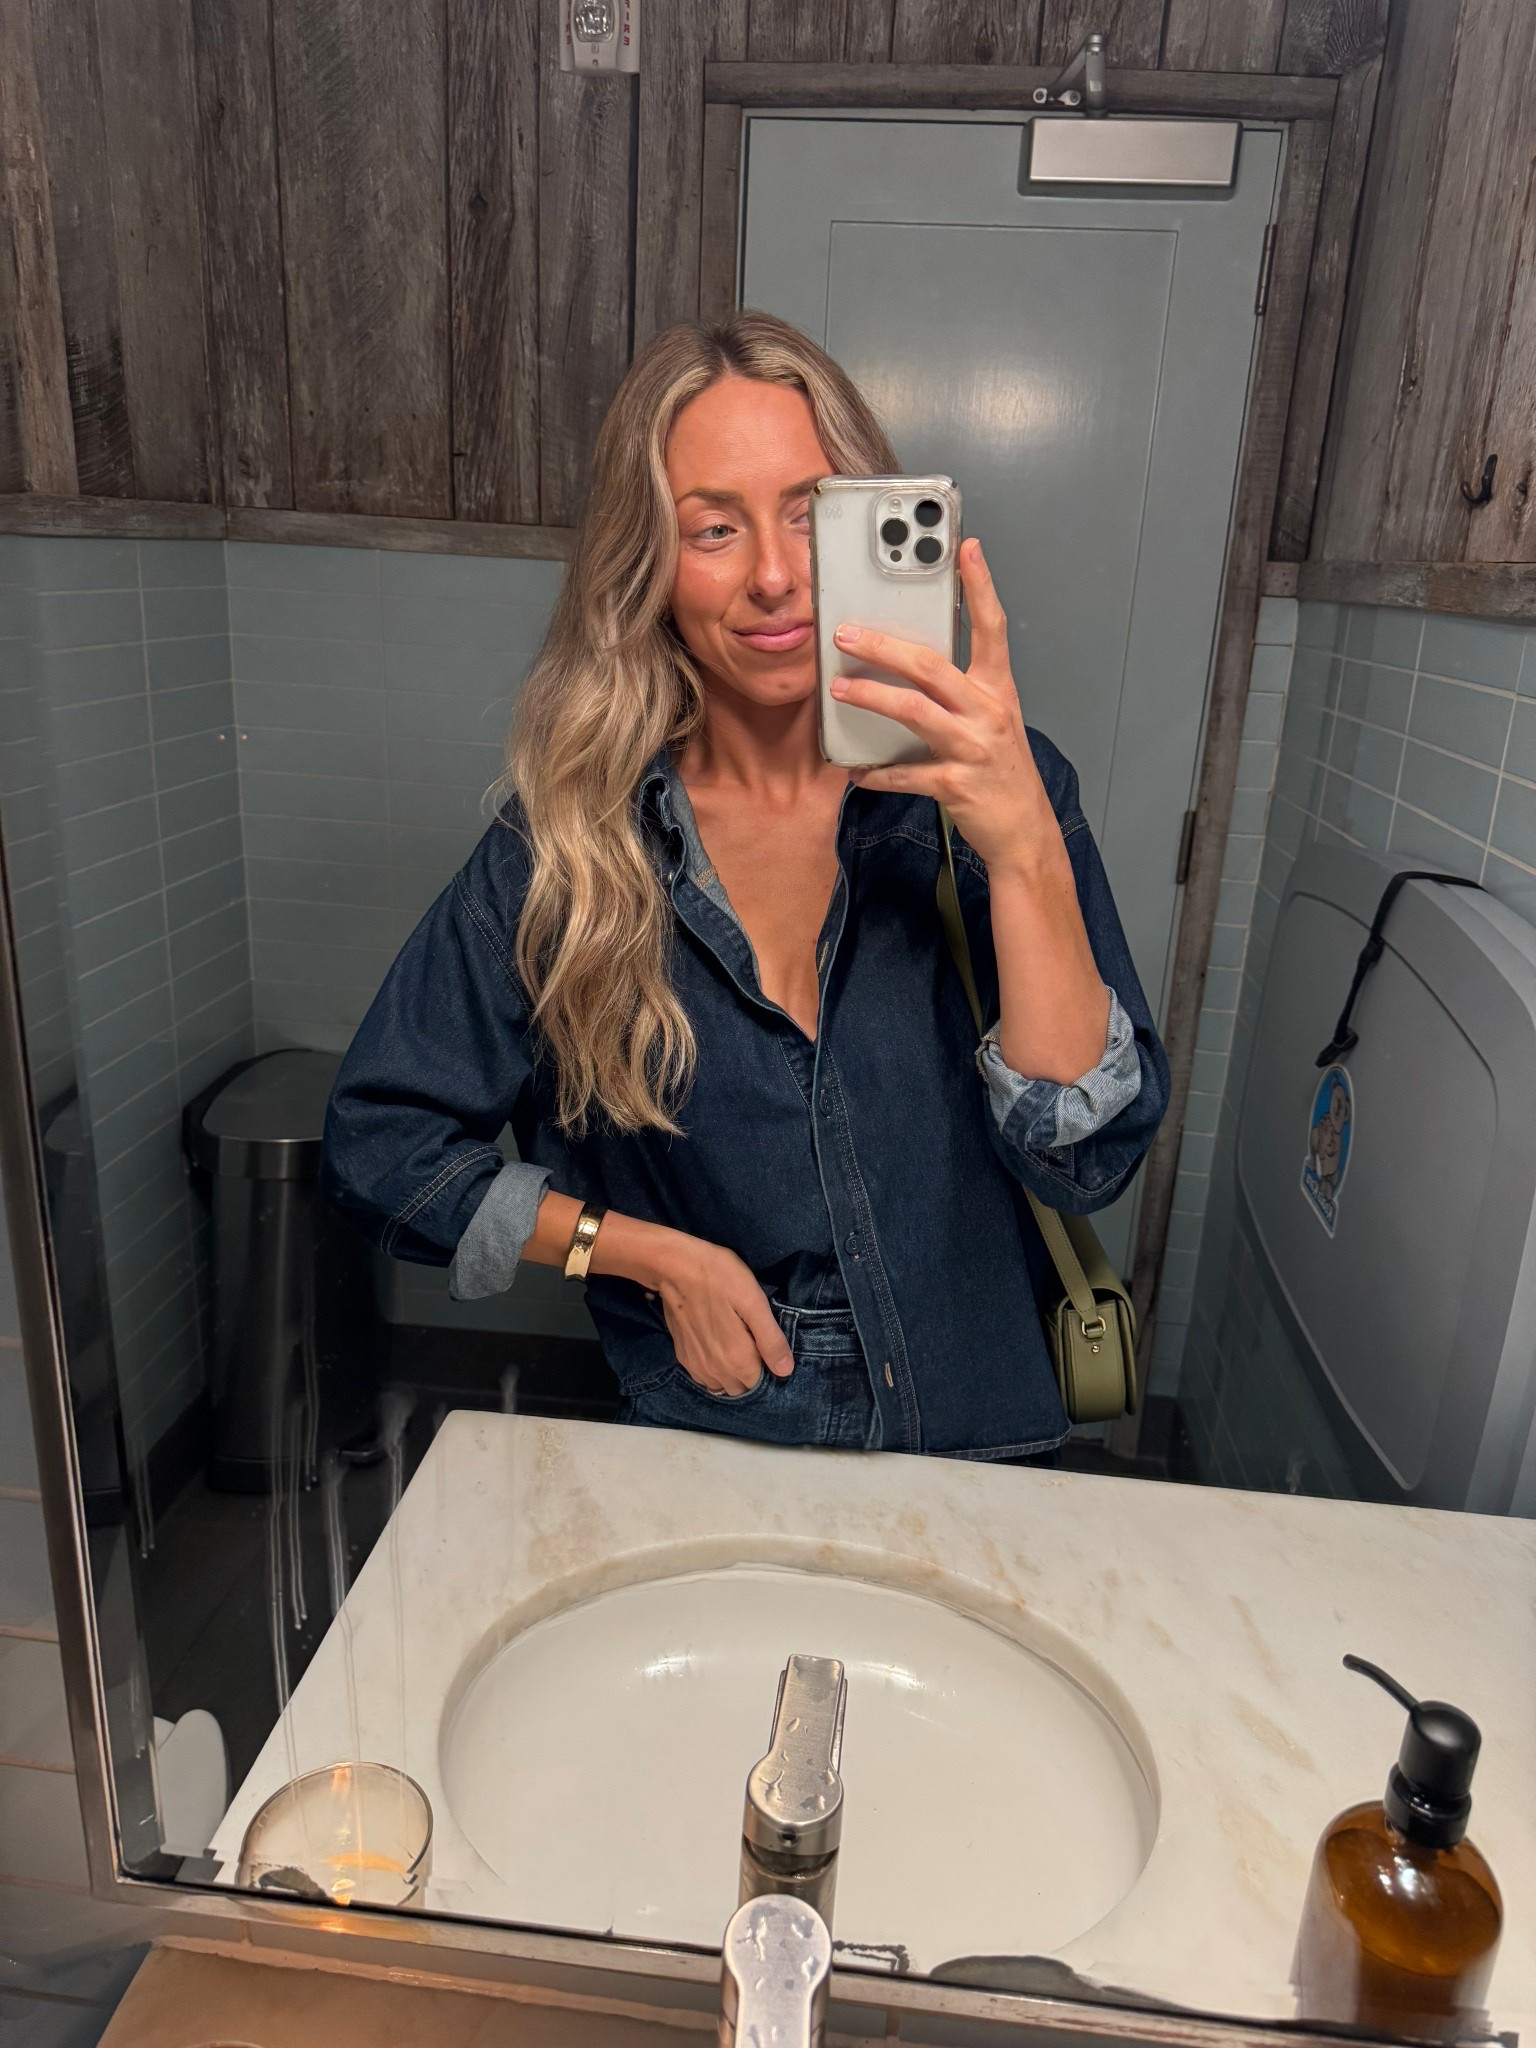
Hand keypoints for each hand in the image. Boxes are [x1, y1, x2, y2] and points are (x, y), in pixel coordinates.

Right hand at [649, 1231, 793, 1395]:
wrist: (674, 1267)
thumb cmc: (719, 1277)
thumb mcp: (754, 1301)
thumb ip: (771, 1340)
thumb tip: (785, 1371)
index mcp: (738, 1359)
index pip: (762, 1383)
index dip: (768, 1367)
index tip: (766, 1345)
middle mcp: (716, 1371)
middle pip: (742, 1388)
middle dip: (750, 1373)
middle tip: (752, 1342)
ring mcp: (696, 1366)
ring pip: (722, 1386)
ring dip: (731, 1374)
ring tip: (734, 1345)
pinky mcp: (683, 1357)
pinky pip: (704, 1378)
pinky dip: (714, 1370)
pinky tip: (717, 1347)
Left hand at [829, 538, 1061, 879]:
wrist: (1024, 831)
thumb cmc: (1002, 773)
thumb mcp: (993, 722)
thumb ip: (960, 692)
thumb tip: (911, 666)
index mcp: (997, 691)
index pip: (992, 628)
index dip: (980, 587)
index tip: (965, 549)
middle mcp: (987, 712)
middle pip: (931, 665)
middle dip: (884, 647)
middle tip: (846, 635)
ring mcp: (972, 748)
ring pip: (914, 711)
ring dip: (871, 697)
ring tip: (839, 690)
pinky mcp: (955, 784)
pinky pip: (905, 772)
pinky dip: (877, 772)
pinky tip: (855, 770)